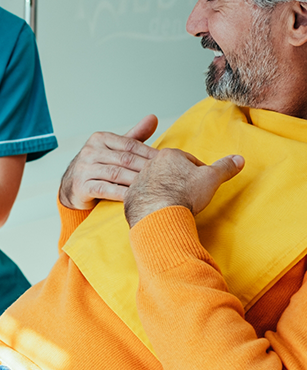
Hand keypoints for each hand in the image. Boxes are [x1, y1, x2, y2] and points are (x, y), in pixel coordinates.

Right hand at [59, 115, 158, 209]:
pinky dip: (121, 194)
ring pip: (116, 174)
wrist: (72, 186)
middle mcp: (90, 151)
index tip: (166, 161)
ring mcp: (84, 168)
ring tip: (154, 187)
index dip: (149, 153)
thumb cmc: (99, 166)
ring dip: (136, 181)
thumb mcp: (114, 149)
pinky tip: (134, 198)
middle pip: (124, 159)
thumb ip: (134, 136)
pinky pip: (105, 189)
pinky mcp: (81, 186)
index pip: (129, 144)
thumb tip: (153, 118)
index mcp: (99, 138)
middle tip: (165, 175)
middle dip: (146, 168)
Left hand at [124, 148, 244, 227]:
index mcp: (169, 155)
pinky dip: (149, 203)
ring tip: (173, 203)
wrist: (158, 214)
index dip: (197, 172)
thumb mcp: (211, 178)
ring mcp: (138, 180)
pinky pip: (141, 197)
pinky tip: (157, 211)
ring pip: (154, 182)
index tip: (201, 183)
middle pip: (169, 170)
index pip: (187, 160)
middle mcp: (150, 164)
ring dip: (162, 190)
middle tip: (188, 194)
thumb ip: (225, 167)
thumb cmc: (184, 194)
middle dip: (178, 180)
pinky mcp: (130, 196)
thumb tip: (239, 159)